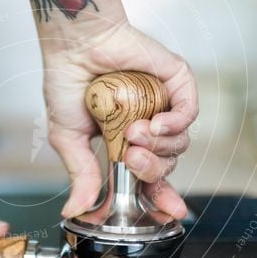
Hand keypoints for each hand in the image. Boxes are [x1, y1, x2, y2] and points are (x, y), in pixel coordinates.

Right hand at [42, 20, 197, 219]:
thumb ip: (80, 173)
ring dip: (158, 145)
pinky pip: (189, 112)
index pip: (150, 178)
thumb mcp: (68, 137)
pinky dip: (175, 123)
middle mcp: (148, 127)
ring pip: (180, 143)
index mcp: (125, 143)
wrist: (73, 44)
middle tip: (130, 157)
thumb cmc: (67, 82)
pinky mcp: (176, 82)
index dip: (161, 197)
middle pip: (166, 165)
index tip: (170, 213)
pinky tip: (156, 123)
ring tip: (133, 131)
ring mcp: (164, 105)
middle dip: (151, 169)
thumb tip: (76, 210)